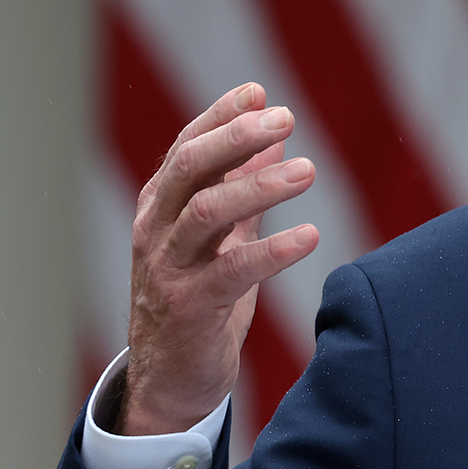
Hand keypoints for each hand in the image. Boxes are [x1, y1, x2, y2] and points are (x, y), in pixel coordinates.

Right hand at [120, 83, 319, 434]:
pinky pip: (231, 271)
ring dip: (261, 186)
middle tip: (286, 117)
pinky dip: (273, 250)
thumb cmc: (199, 297)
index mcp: (162, 206)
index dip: (221, 116)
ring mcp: (169, 268)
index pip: (186, 147)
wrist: (170, 376)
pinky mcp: (190, 308)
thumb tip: (274, 137)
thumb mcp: (219, 236)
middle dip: (237, 138)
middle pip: (190, 168)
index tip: (259, 92)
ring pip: (207, 213)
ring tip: (310, 170)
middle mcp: (158, 230)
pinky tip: (310, 236)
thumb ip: (241, 188)